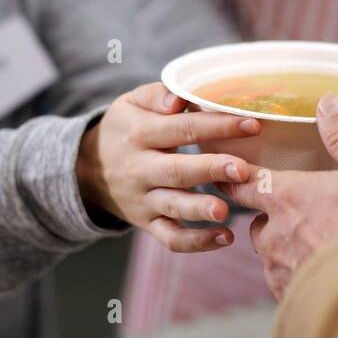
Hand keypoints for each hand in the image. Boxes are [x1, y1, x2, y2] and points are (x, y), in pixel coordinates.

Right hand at [76, 82, 259, 251]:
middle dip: (210, 170)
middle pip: (177, 169)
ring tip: (225, 211)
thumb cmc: (124, 129)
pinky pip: (169, 238)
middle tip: (241, 170)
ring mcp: (143, 199)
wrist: (86, 169)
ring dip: (199, 209)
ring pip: (172, 206)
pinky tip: (224, 237)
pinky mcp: (147, 223)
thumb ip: (157, 95)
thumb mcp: (130, 103)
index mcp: (140, 133)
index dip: (217, 126)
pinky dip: (195, 242)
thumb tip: (179, 99)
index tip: (252, 125)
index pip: (182, 128)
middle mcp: (140, 168)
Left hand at [222, 93, 337, 297]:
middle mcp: (277, 237)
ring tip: (318, 247)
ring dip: (288, 252)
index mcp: (288, 197)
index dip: (239, 178)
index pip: (246, 183)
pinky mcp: (300, 304)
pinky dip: (304, 280)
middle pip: (258, 226)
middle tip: (294, 216)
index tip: (231, 175)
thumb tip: (330, 103)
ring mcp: (285, 274)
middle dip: (271, 221)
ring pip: (274, 260)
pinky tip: (328, 276)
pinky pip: (291, 288)